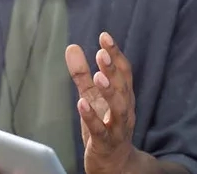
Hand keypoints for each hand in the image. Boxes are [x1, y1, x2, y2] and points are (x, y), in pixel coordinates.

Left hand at [65, 32, 138, 173]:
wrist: (114, 164)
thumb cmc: (104, 125)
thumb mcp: (91, 97)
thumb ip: (82, 74)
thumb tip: (72, 47)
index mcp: (123, 96)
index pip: (124, 72)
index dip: (116, 54)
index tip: (104, 36)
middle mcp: (125, 110)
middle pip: (123, 87)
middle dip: (113, 69)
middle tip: (101, 53)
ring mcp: (117, 128)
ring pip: (119, 109)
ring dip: (110, 92)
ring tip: (98, 77)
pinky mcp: (105, 144)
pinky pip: (101, 131)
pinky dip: (92, 118)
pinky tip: (82, 104)